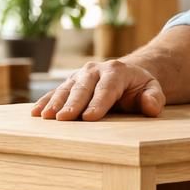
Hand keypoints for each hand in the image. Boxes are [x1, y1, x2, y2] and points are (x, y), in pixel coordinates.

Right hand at [31, 59, 165, 120]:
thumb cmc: (139, 87)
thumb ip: (154, 98)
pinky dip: (45, 101)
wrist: (125, 75)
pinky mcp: (69, 83)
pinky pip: (55, 92)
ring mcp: (79, 76)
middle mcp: (94, 70)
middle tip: (64, 119)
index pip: (106, 89)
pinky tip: (36, 112)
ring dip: (55, 103)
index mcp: (116, 71)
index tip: (89, 117)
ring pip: (66, 89)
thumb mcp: (152, 90)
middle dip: (72, 104)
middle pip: (83, 88)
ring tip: (46, 117)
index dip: (98, 103)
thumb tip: (151, 107)